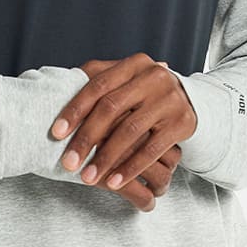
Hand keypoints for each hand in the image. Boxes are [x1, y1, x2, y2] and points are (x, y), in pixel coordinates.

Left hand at [49, 55, 198, 211]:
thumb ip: (96, 79)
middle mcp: (154, 77)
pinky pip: (151, 150)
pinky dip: (130, 168)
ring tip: (87, 178)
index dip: (74, 110)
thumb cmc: (144, 93)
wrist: (191, 100)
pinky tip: (113, 183)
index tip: (55, 134)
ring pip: (130, 131)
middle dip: (86, 138)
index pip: (97, 86)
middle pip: (111, 109)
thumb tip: (58, 87)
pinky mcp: (182, 122)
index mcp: (134, 64)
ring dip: (106, 158)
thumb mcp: (124, 80)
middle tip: (68, 163)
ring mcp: (170, 99)